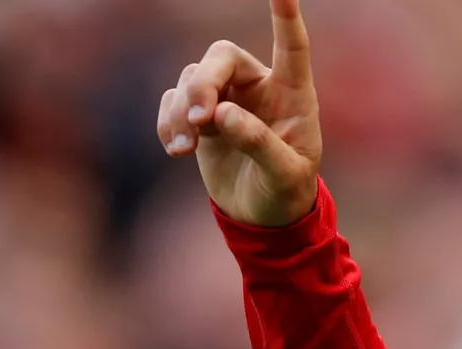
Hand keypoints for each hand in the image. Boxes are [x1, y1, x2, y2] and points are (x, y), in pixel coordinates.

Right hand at [155, 0, 320, 226]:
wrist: (262, 216)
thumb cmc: (286, 193)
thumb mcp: (285, 175)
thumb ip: (260, 144)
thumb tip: (222, 115)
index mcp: (293, 95)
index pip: (291, 46)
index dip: (286, 16)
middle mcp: (258, 87)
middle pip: (220, 57)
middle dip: (203, 83)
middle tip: (201, 119)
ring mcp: (226, 99)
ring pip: (191, 79)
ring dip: (182, 109)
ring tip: (184, 148)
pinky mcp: (200, 116)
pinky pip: (173, 102)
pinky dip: (168, 122)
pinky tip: (176, 150)